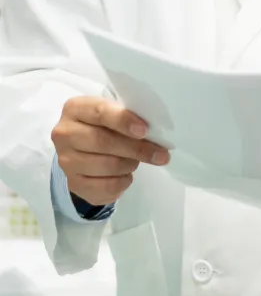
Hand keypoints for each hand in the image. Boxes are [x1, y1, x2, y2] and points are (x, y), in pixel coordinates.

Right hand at [51, 96, 169, 206]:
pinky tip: (126, 175)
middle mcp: (64, 134)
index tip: (145, 130)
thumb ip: (128, 116)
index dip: (123, 120)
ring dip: (130, 165)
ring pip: (105, 166)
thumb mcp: (113, 112)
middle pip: (102, 142)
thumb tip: (156, 132)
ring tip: (136, 161)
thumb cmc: (105, 124)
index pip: (99, 112)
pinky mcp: (72, 183)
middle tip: (160, 154)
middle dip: (136, 149)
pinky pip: (104, 187)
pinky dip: (123, 182)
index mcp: (75, 109)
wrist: (84, 147)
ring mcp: (66, 160)